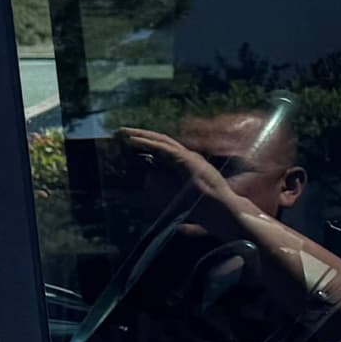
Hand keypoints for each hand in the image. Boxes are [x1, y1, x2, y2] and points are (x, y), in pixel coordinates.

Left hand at [117, 126, 253, 224]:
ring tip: (122, 133)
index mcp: (183, 163)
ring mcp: (187, 157)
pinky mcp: (187, 160)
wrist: (222, 209)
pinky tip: (133, 141)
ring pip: (160, 141)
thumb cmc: (204, 206)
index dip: (144, 143)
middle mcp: (185, 157)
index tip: (125, 142)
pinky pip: (164, 148)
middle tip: (118, 132)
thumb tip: (146, 186)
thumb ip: (165, 187)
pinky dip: (147, 144)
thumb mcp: (178, 194)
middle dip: (138, 135)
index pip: (161, 149)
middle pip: (159, 141)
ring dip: (139, 136)